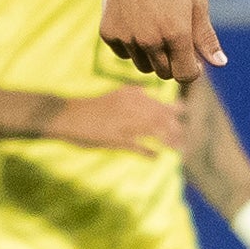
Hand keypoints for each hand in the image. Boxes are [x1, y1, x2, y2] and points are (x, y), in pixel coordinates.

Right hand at [43, 85, 183, 153]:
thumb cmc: (90, 107)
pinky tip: (156, 157)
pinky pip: (139, 147)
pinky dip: (150, 153)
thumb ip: (132, 93)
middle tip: (184, 140)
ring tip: (179, 150)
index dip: (176, 111)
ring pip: (156, 133)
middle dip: (176, 130)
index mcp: (133, 96)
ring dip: (169, 142)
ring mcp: (126, 124)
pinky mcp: (117, 139)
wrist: (65, 114)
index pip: (162, 104)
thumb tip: (147, 91)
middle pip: (163, 120)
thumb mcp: (114, 95)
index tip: (184, 118)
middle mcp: (133, 108)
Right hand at [98, 0, 224, 80]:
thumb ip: (206, 37)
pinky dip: (130, 45)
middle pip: (164, 73)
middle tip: (172, 39)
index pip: (184, 75)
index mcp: (176, 34)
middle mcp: (150, 40)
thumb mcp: (196, 4)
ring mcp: (127, 38)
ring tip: (154, 28)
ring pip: (143, 66)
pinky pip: (123, 54)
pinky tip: (135, 22)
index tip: (192, 60)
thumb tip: (220, 63)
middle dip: (172, 63)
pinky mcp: (108, 33)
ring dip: (151, 56)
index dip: (191, 70)